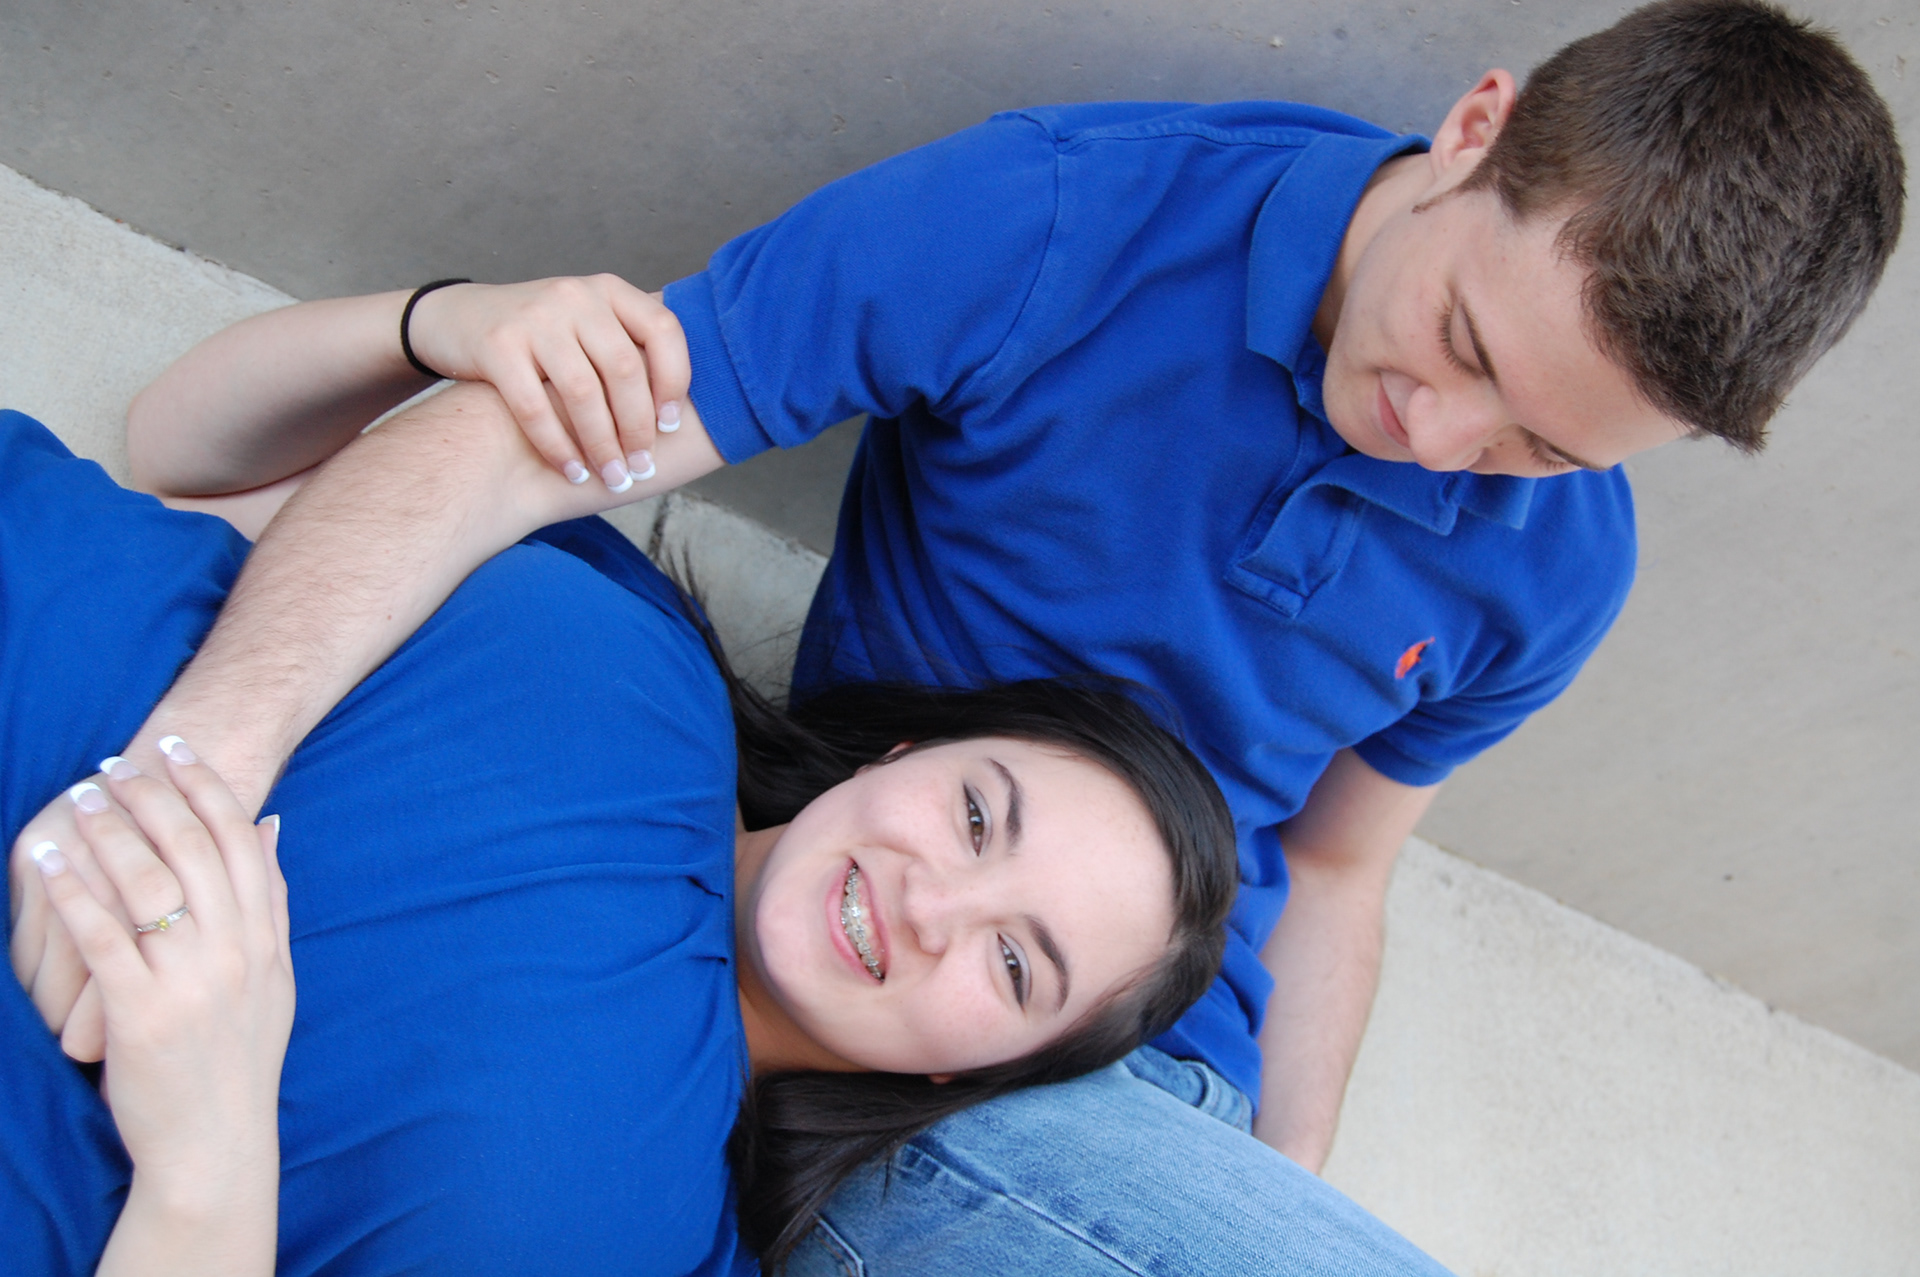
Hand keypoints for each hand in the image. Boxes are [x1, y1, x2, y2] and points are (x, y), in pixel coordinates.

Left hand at [28, 741, 292, 1205]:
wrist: (218, 1144)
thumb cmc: (237, 1059)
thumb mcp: (272, 973)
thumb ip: (271, 899)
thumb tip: (269, 824)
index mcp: (265, 938)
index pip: (238, 839)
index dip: (207, 785)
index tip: (176, 745)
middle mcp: (235, 951)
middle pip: (192, 849)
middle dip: (152, 796)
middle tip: (118, 760)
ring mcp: (190, 981)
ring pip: (147, 882)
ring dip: (110, 830)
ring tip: (81, 795)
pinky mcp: (142, 1012)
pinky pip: (102, 935)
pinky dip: (74, 890)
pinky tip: (51, 860)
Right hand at [404, 276, 692, 492]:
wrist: (456, 319)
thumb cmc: (540, 336)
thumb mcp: (587, 324)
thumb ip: (628, 347)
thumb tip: (687, 407)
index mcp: (608, 291)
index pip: (662, 330)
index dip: (674, 381)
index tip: (671, 426)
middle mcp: (575, 297)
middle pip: (623, 370)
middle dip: (637, 428)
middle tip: (642, 468)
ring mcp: (534, 318)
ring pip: (582, 393)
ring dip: (601, 445)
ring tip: (612, 478)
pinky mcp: (497, 345)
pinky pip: (534, 406)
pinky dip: (557, 447)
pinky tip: (571, 472)